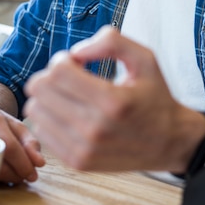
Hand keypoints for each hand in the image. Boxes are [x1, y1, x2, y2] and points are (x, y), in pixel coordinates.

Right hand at [0, 106, 44, 183]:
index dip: (23, 164)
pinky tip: (0, 172)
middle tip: (23, 176)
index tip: (33, 175)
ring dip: (4, 178)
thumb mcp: (17, 127)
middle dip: (14, 174)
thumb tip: (40, 163)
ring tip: (13, 175)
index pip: (9, 146)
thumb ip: (30, 143)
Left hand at [24, 26, 204, 172]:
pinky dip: (51, 118)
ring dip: (49, 97)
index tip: (79, 63)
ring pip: (35, 110)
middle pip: (40, 89)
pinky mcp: (77, 162)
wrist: (169, 142)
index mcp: (113, 101)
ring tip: (73, 96)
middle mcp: (95, 128)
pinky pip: (41, 132)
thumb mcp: (146, 59)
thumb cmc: (155, 96)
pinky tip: (73, 113)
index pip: (57, 72)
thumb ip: (113, 41)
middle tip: (73, 77)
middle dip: (52, 75)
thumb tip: (76, 51)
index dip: (63, 59)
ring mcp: (83, 149)